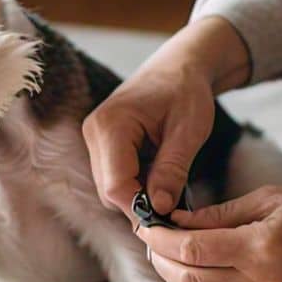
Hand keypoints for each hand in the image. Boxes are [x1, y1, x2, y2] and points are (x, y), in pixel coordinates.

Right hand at [82, 17, 250, 219]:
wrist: (179, 66)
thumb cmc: (186, 91)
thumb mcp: (188, 131)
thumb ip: (172, 170)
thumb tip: (160, 208)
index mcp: (111, 125)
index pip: (116, 185)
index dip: (141, 207)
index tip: (171, 216)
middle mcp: (93, 133)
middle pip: (109, 191)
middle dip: (141, 203)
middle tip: (175, 202)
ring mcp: (94, 139)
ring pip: (110, 187)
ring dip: (139, 194)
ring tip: (170, 183)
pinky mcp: (101, 145)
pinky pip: (114, 177)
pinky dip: (137, 183)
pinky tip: (159, 174)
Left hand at [139, 186, 281, 281]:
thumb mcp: (267, 199)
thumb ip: (218, 214)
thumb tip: (175, 220)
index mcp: (261, 247)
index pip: (193, 250)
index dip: (160, 238)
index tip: (147, 224)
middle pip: (190, 278)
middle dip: (159, 257)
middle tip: (150, 237)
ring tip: (164, 260)